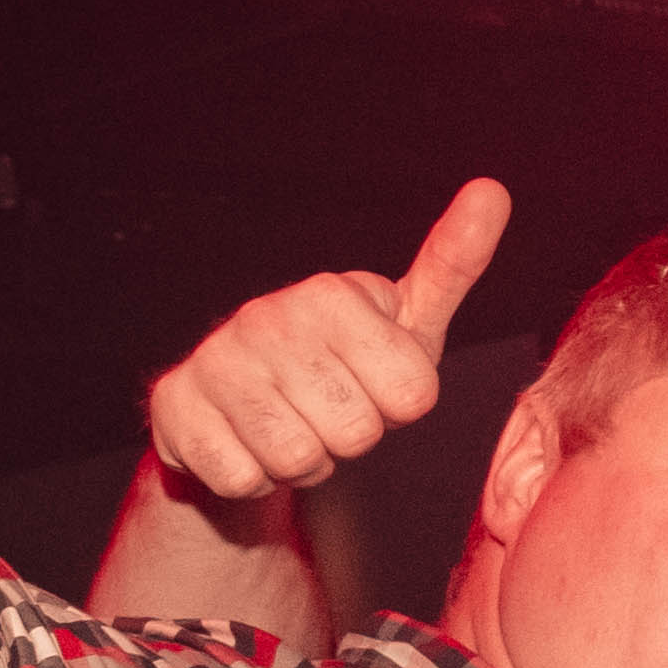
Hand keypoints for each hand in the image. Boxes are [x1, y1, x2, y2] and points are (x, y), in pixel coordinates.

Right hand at [142, 179, 507, 505]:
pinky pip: (244, 478)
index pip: (413, 397)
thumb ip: (451, 264)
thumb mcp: (406, 322)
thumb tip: (493, 190)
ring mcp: (216, 360)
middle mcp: (266, 316)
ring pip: (299, 459)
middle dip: (351, 439)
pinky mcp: (173, 408)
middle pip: (357, 434)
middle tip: (327, 410)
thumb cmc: (342, 365)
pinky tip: (247, 443)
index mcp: (331, 294)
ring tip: (291, 425)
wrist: (240, 409)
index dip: (398, 407)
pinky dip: (255, 477)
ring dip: (305, 461)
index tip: (371, 382)